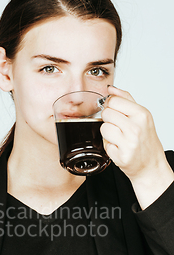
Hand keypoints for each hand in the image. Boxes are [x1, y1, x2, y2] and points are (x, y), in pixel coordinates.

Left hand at [101, 85, 173, 208]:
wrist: (151, 165)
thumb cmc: (145, 140)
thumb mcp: (141, 116)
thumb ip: (125, 99)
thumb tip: (110, 88)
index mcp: (142, 114)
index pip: (113, 100)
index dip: (109, 105)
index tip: (113, 110)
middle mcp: (136, 127)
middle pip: (106, 114)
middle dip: (108, 120)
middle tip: (118, 127)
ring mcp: (128, 142)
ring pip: (103, 129)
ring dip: (108, 134)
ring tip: (119, 138)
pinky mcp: (121, 156)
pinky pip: (104, 145)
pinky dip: (109, 147)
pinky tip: (119, 148)